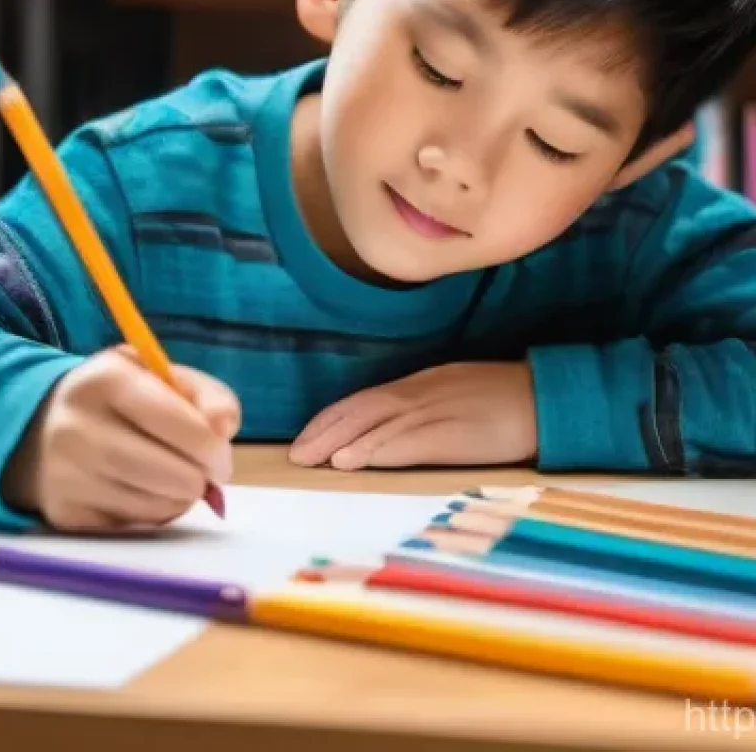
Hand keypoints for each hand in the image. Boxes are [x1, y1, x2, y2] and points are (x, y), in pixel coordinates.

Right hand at [1, 346, 239, 530]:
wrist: (42, 427)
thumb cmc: (119, 400)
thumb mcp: (159, 377)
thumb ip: (207, 394)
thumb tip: (225, 429)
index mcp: (106, 378)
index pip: (177, 421)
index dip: (211, 445)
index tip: (221, 454)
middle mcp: (77, 426)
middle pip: (170, 472)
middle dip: (201, 477)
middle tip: (207, 473)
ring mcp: (66, 474)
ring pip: (157, 504)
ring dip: (181, 496)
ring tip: (175, 477)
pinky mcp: (65, 513)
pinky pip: (135, 525)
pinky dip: (155, 513)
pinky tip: (146, 491)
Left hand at [288, 362, 537, 469]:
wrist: (549, 399)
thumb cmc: (507, 400)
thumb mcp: (457, 396)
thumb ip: (426, 408)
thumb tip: (393, 428)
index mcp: (422, 384)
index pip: (366, 399)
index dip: (333, 417)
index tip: (306, 436)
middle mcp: (422, 393)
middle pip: (362, 409)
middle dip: (325, 431)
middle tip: (295, 454)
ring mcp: (438, 410)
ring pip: (377, 422)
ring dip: (340, 441)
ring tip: (311, 458)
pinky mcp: (455, 432)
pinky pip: (407, 440)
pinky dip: (375, 449)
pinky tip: (352, 460)